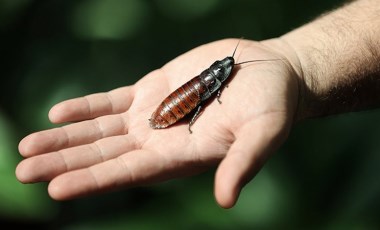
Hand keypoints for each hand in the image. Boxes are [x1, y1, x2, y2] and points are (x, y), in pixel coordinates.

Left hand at [16, 38, 299, 207]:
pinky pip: (112, 101)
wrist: (269, 73)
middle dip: (65, 162)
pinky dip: (86, 107)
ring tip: (28, 146)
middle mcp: (161, 140)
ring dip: (66, 137)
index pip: (131, 172)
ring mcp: (154, 114)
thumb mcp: (264, 133)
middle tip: (23, 171)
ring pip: (101, 130)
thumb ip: (243, 163)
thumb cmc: (273, 105)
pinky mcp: (153, 89)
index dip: (95, 180)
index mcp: (183, 155)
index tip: (56, 188)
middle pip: (105, 155)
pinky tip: (59, 113)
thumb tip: (226, 200)